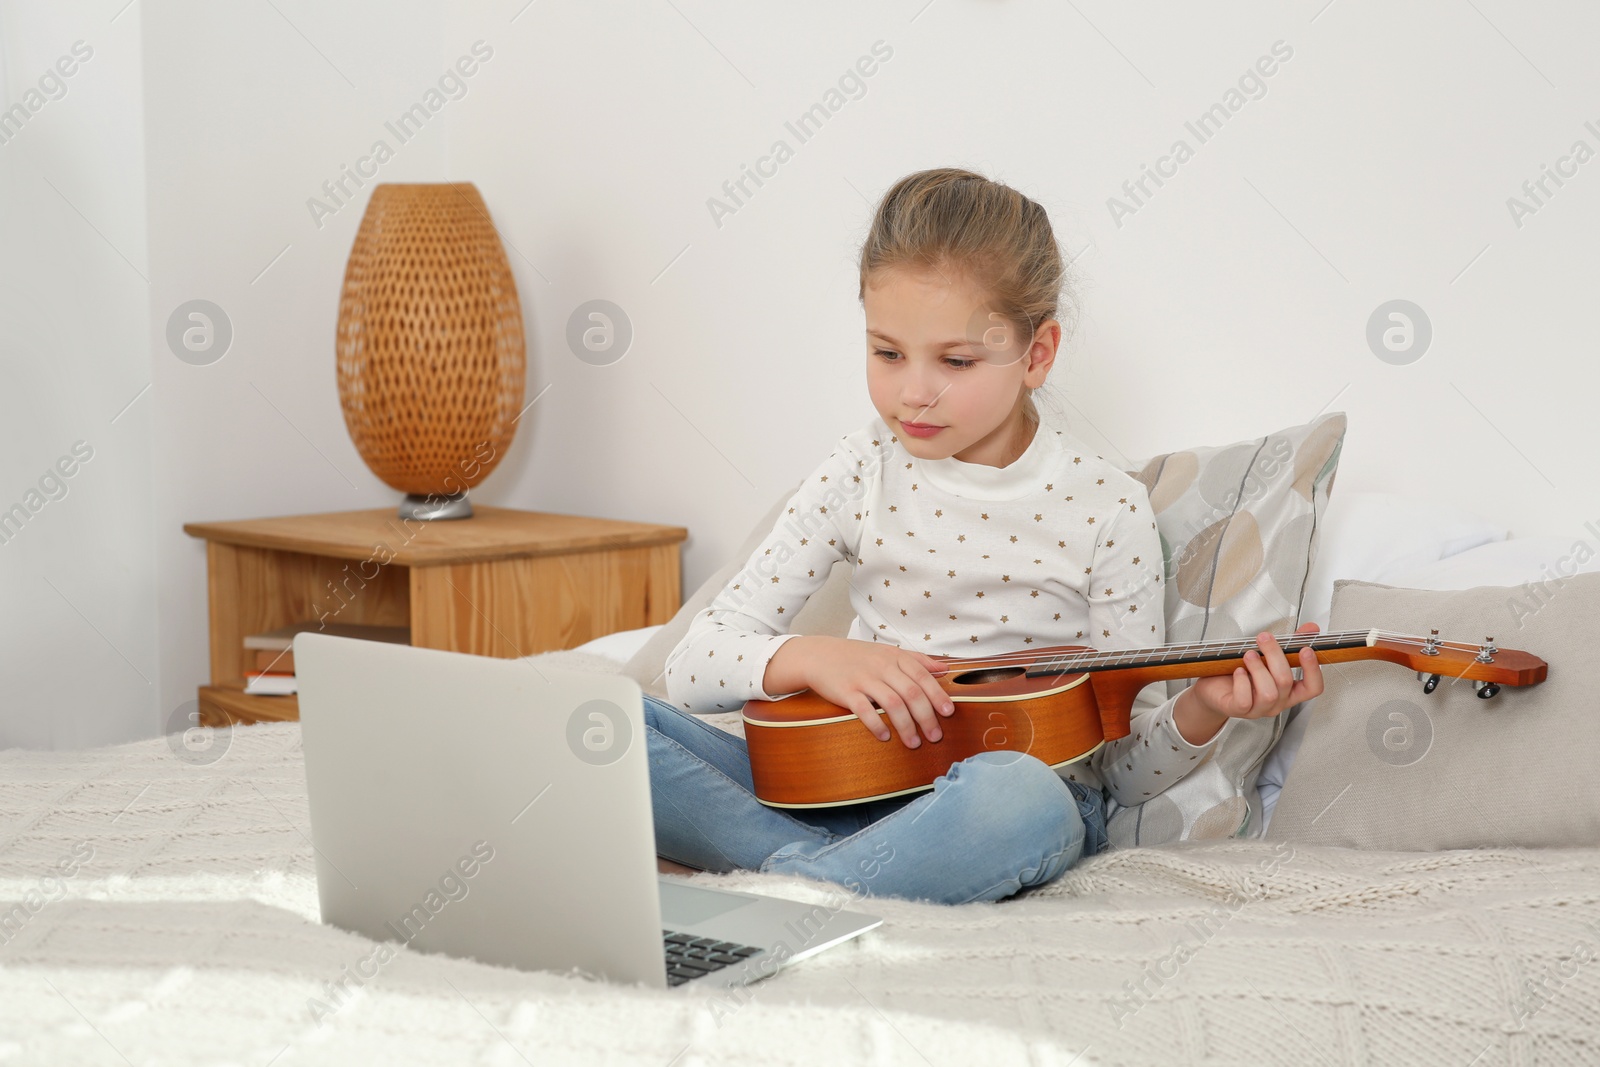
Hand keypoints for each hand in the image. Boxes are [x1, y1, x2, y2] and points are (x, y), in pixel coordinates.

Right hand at [764, 635, 953, 747]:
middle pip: (911, 693)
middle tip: (935, 736)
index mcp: (894, 657)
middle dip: (926, 717)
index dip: (937, 695)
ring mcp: (863, 679)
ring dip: (906, 726)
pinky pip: (865, 710)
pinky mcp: (846, 692)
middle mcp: (882, 667)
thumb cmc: (858, 657)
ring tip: (914, 743)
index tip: (949, 713)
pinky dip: (876, 725)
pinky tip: (885, 737)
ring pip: (892, 703)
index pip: (922, 676)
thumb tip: (945, 669)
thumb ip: (917, 660)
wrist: (819, 655)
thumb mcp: (888, 651)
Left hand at [1181, 622, 1325, 734]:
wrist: (1214, 687)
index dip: (1313, 670)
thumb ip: (1291, 644)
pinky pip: (1244, 700)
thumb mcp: (1268, 656)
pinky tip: (1238, 671)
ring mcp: (1258, 708)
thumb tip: (1311, 629)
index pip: (1312, 688)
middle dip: (1275, 656)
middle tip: (1264, 638)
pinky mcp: (1238, 709)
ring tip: (1248, 654)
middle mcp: (1277, 702)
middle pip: (1285, 682)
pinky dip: (1242, 682)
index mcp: (1289, 691)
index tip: (1306, 649)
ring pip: (1268, 693)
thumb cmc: (1242, 671)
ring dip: (1258, 668)